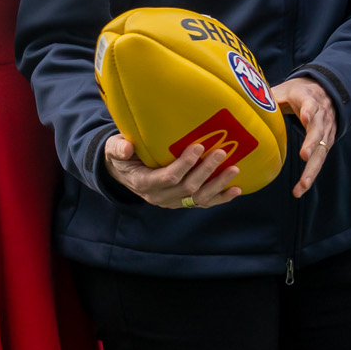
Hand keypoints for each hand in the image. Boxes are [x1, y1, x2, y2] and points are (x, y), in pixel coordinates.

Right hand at [104, 134, 241, 209]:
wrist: (124, 173)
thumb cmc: (122, 156)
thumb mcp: (114, 150)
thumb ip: (119, 148)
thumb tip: (127, 148)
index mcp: (144, 183)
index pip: (168, 177)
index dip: (184, 164)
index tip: (198, 146)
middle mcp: (160, 197)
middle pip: (188, 188)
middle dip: (206, 171)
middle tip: (221, 152)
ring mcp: (173, 202)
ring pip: (199, 198)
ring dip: (218, 185)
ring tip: (234, 170)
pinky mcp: (183, 202)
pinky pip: (203, 203)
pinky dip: (221, 198)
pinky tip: (236, 190)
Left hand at [271, 77, 335, 197]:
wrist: (325, 91)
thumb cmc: (298, 93)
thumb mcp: (285, 90)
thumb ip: (269, 96)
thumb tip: (244, 101)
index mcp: (309, 99)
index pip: (310, 104)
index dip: (308, 111)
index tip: (305, 117)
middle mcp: (322, 116)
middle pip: (318, 131)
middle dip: (311, 143)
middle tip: (304, 156)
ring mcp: (326, 131)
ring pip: (321, 150)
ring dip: (312, 169)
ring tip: (302, 185)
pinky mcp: (327, 143)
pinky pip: (319, 160)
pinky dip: (311, 174)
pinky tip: (300, 189)